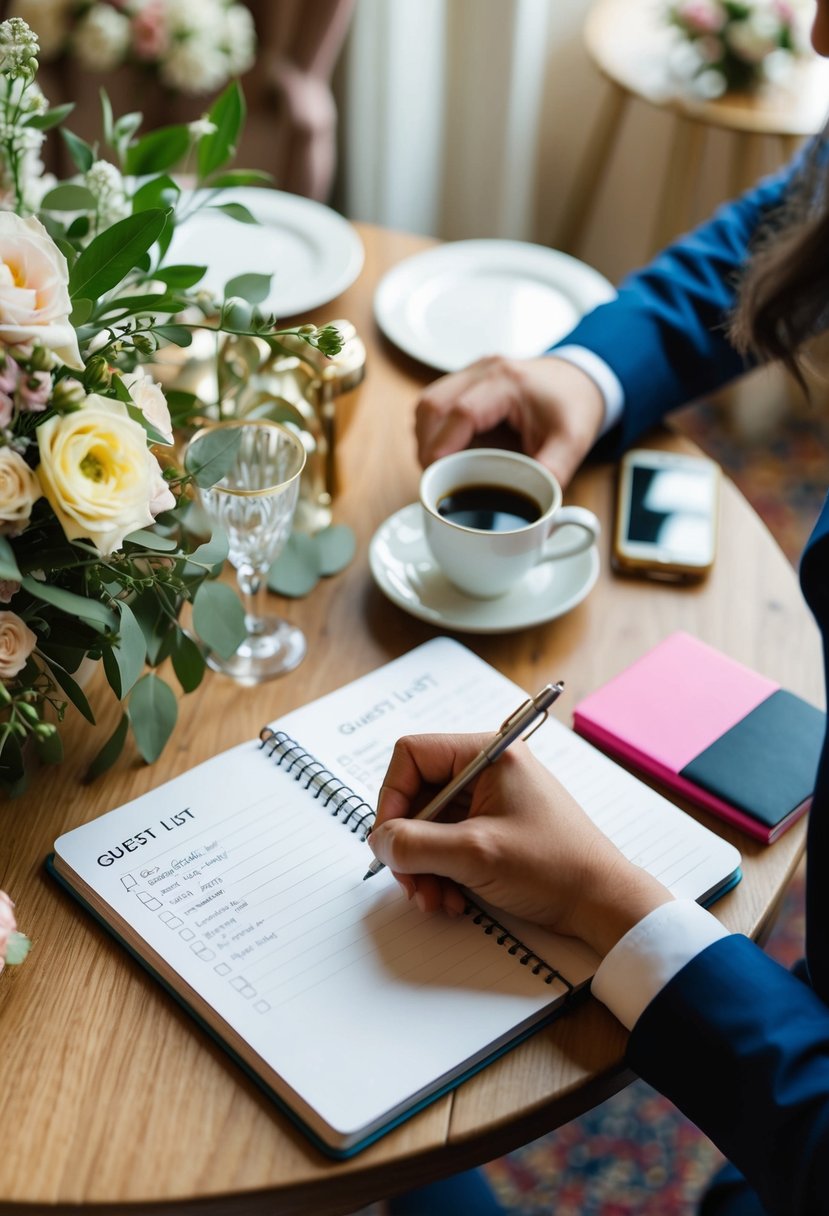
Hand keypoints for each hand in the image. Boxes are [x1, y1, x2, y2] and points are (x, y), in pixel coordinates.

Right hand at [369, 733, 672, 956]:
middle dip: (410, 845)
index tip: (390, 840)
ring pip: (429, 826)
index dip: (392, 797)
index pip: (412, 755)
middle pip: (417, 796)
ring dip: (424, 867)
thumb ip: (416, 845)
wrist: (602, 904)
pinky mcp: (493, 830)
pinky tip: (454, 900)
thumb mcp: (474, 854)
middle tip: (412, 883)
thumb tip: (378, 842)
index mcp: (488, 754)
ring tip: (436, 900)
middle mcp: (486, 771)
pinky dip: (442, 873)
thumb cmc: (554, 867)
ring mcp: (490, 801)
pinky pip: (448, 844)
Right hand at [414, 355, 605, 488]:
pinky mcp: (463, 382)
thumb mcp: (572, 443)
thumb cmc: (573, 407)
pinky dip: (433, 432)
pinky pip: (434, 405)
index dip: (442, 446)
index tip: (435, 475)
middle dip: (426, 446)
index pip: (461, 412)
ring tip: (440, 469)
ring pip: (427, 404)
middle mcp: (484, 370)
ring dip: (425, 439)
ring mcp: (470, 373)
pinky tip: (447, 453)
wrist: (578, 380)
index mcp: (508, 382)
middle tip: (434, 479)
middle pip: (432, 405)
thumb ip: (553, 473)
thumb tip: (535, 511)